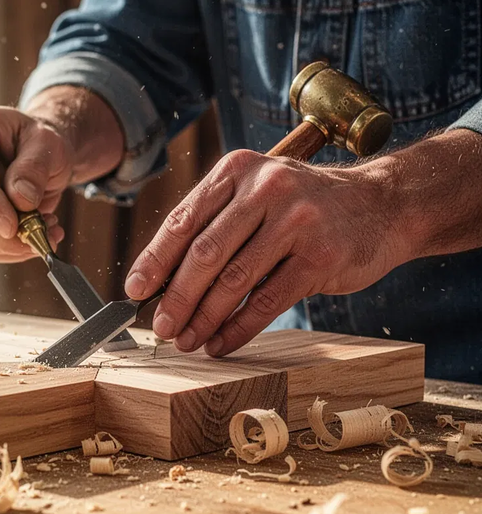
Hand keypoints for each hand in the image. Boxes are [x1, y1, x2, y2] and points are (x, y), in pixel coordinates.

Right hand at [0, 105, 72, 261]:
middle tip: (41, 237)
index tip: (13, 228)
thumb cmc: (34, 144)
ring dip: (5, 244)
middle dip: (1, 235)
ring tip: (41, 230)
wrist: (25, 152)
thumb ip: (36, 167)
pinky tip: (24, 237)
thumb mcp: (47, 144)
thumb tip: (22, 200)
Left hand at [124, 149, 409, 355]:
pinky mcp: (320, 256)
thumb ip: (214, 226)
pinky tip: (221, 343)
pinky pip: (267, 301)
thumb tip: (162, 280)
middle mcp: (265, 188)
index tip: (135, 292)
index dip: (154, 260)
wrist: (380, 205)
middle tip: (161, 327)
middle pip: (204, 253)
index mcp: (237, 170)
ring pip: (233, 281)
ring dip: (204, 318)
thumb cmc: (303, 207)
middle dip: (176, 297)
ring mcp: (296, 221)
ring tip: (186, 341)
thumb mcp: (256, 194)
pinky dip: (238, 328)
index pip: (183, 220)